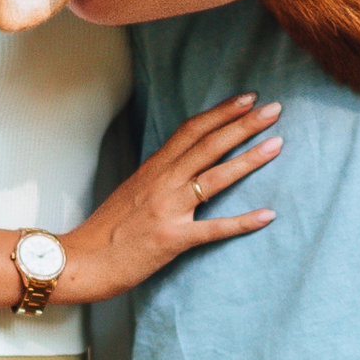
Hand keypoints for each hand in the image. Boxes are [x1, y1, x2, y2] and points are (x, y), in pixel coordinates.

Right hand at [67, 95, 280, 299]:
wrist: (82, 262)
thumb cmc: (106, 230)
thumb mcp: (131, 191)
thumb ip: (159, 176)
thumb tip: (183, 163)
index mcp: (153, 169)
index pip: (191, 130)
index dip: (221, 112)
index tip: (247, 98)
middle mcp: (162, 183)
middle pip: (208, 145)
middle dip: (243, 124)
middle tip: (274, 109)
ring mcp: (168, 210)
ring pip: (215, 178)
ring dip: (249, 159)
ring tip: (277, 144)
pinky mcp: (173, 239)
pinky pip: (214, 229)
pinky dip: (242, 222)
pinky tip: (268, 215)